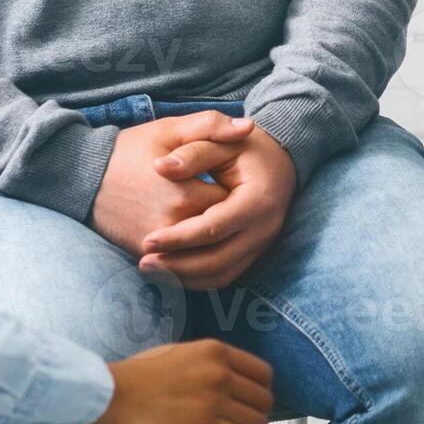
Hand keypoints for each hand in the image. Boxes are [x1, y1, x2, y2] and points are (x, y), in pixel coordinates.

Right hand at [89, 112, 252, 252]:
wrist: (82, 176)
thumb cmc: (129, 150)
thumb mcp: (170, 129)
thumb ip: (211, 126)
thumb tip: (249, 128)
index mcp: (186, 196)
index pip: (233, 203)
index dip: (237, 192)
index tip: (232, 181)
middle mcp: (174, 227)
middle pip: (221, 230)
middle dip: (227, 216)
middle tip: (225, 200)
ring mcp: (158, 247)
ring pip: (204, 250)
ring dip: (213, 239)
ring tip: (212, 218)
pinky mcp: (144, 255)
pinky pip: (182, 263)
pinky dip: (193, 254)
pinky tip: (197, 238)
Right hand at [90, 339, 273, 423]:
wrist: (110, 395)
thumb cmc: (138, 377)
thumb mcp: (180, 353)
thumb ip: (210, 362)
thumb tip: (236, 381)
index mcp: (214, 351)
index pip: (263, 374)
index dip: (261, 392)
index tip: (252, 404)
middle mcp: (218, 373)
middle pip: (264, 400)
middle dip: (258, 416)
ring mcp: (212, 400)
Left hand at [137, 125, 295, 289]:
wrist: (280, 160)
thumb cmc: (246, 148)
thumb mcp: (221, 143)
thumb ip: (192, 153)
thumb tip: (159, 166)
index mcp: (257, 201)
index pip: (213, 228)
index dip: (179, 238)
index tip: (147, 240)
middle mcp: (263, 229)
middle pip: (217, 260)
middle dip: (178, 266)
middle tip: (143, 262)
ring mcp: (261, 244)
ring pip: (221, 275)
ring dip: (184, 278)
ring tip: (150, 270)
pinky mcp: (253, 253)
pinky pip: (225, 276)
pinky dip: (197, 280)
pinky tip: (170, 273)